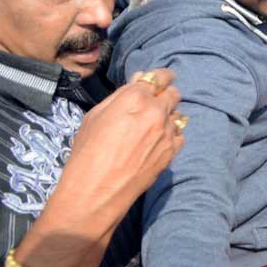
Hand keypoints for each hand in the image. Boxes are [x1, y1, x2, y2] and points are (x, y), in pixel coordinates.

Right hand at [56, 69, 184, 226]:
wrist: (96, 190)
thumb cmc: (87, 152)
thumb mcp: (95, 116)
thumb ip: (120, 96)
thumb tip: (140, 81)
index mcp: (135, 97)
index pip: (159, 76)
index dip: (161, 77)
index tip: (161, 79)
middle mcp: (157, 110)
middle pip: (173, 93)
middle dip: (166, 95)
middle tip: (155, 103)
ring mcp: (168, 131)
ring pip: (179, 114)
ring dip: (169, 116)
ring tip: (155, 125)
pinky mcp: (173, 150)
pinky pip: (180, 135)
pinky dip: (172, 135)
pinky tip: (158, 141)